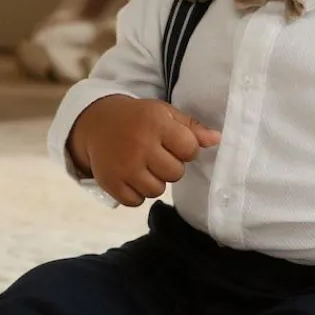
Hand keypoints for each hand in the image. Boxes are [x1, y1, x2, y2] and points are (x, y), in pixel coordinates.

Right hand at [67, 95, 220, 207]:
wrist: (97, 123)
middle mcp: (139, 145)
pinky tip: (131, 176)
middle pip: (175, 173)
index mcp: (156, 123)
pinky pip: (136, 201)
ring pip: (157, 190)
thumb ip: (192, 128)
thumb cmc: (139, 119)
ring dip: (154, 181)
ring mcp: (123, 166)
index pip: (190, 149)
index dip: (187, 149)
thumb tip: (218, 140)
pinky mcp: (110, 182)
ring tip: (145, 166)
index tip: (175, 143)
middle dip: (170, 167)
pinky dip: (136, 193)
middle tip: (158, 156)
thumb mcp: (165, 113)